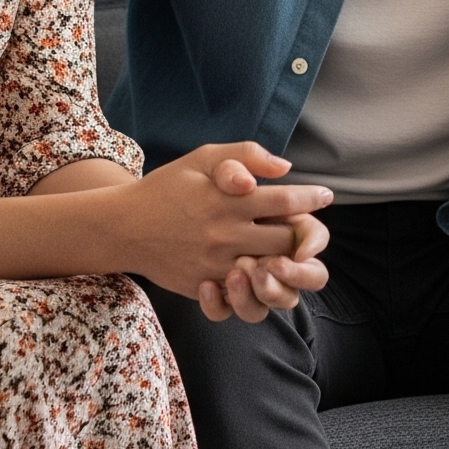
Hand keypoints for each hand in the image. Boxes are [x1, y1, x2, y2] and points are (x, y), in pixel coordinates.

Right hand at [119, 143, 331, 323]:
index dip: (311, 198)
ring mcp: (216, 263)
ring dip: (287, 261)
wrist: (124, 227)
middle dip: (305, 233)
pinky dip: (260, 282)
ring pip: (270, 270)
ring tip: (292, 250)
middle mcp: (226, 233)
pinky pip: (244, 293)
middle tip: (309, 225)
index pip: (285, 201)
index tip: (325, 196)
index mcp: (228, 199)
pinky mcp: (205, 285)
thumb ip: (246, 156)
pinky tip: (264, 267)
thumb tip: (285, 168)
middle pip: (286, 240)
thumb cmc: (168, 186)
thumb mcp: (204, 158)